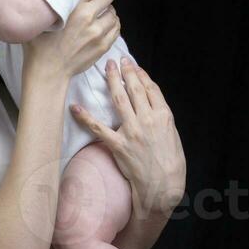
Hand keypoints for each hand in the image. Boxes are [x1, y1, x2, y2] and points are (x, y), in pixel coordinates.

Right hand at [22, 0, 119, 79]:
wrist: (48, 71)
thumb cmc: (40, 45)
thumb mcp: (41, 17)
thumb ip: (50, 0)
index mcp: (74, 7)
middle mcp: (89, 17)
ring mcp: (98, 33)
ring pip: (114, 11)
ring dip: (107, 11)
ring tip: (98, 15)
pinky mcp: (103, 45)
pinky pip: (116, 28)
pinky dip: (112, 24)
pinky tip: (102, 26)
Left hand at [70, 58, 186, 215]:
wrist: (163, 187)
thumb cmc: (171, 166)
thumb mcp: (174, 137)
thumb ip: (162, 120)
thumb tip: (152, 107)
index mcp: (164, 117)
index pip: (151, 89)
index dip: (141, 75)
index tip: (134, 66)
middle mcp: (148, 120)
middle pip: (135, 89)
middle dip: (126, 71)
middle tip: (118, 60)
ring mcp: (132, 131)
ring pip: (119, 99)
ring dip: (112, 80)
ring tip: (106, 68)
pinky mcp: (118, 145)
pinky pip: (97, 128)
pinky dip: (84, 116)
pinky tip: (75, 107)